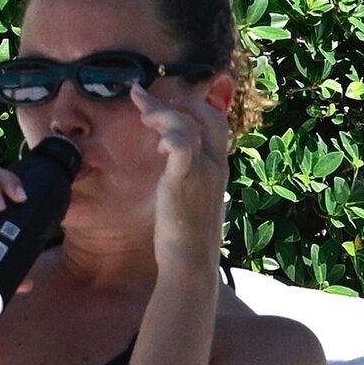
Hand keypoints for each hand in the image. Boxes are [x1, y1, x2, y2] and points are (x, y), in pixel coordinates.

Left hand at [130, 83, 230, 267]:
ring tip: (144, 116)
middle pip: (208, 115)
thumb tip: (176, 164)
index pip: (216, 123)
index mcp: (219, 168)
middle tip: (150, 104)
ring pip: (188, 124)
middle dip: (180, 102)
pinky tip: (156, 142)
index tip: (166, 107)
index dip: (193, 108)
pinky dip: (167, 133)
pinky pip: (181, 144)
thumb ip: (190, 178)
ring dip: (162, 113)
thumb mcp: (194, 200)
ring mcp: (202, 171)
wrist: (191, 262)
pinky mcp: (183, 178)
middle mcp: (216, 165)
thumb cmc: (188, 237)